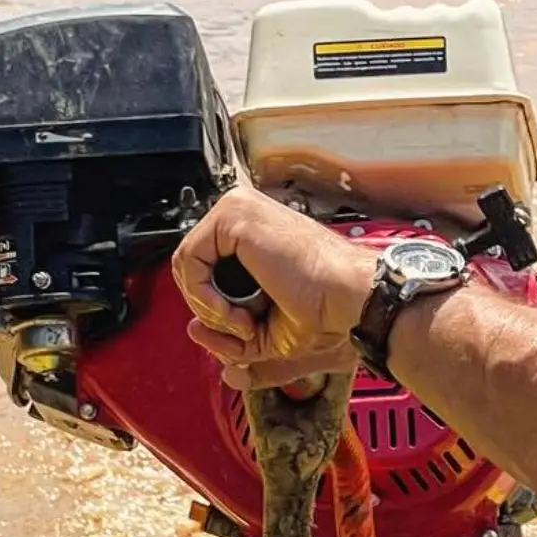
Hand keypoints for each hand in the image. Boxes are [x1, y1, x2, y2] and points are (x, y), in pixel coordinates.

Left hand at [172, 180, 377, 390]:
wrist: (350, 300)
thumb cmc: (325, 311)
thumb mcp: (265, 327)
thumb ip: (228, 328)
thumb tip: (192, 329)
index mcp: (255, 232)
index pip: (206, 267)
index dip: (215, 307)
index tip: (247, 328)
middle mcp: (245, 214)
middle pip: (192, 266)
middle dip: (210, 309)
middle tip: (245, 327)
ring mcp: (238, 208)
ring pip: (186, 264)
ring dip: (209, 308)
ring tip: (244, 322)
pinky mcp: (234, 214)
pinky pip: (189, 260)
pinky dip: (204, 296)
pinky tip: (234, 311)